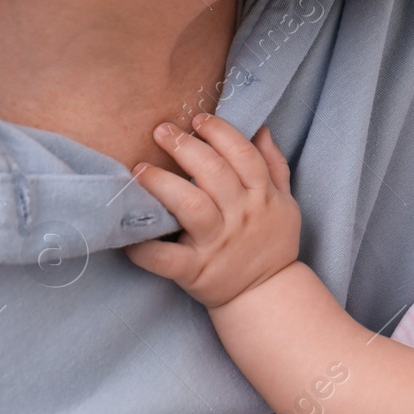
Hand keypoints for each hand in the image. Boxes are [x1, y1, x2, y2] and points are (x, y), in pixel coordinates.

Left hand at [125, 115, 300, 308]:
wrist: (267, 295)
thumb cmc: (272, 243)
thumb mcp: (285, 202)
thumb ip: (274, 166)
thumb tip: (259, 130)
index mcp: (262, 196)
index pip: (242, 154)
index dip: (220, 132)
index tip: (198, 118)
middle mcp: (240, 215)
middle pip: (214, 172)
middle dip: (185, 146)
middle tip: (161, 130)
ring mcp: (217, 243)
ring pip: (189, 205)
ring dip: (162, 183)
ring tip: (140, 167)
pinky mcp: (194, 271)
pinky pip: (165, 258)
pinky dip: (143, 247)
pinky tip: (127, 231)